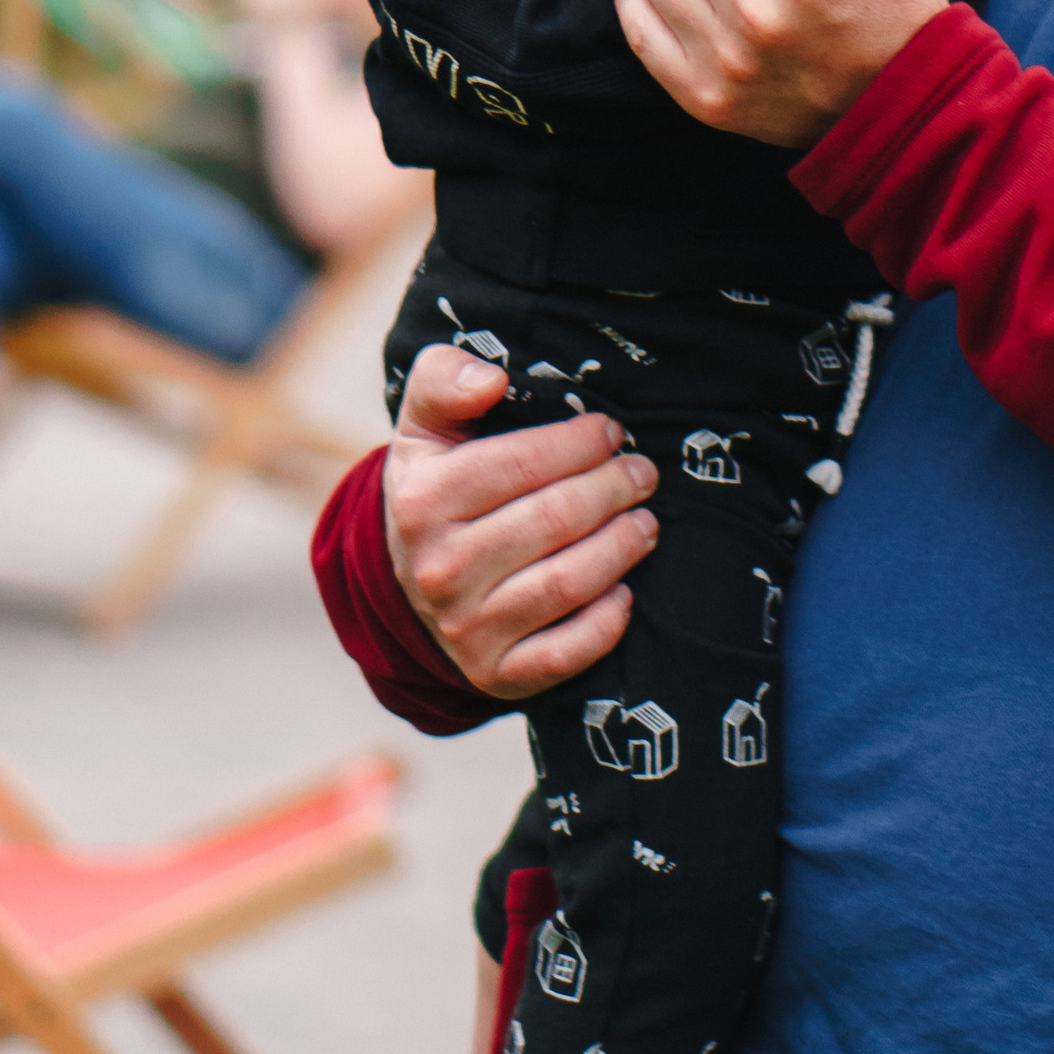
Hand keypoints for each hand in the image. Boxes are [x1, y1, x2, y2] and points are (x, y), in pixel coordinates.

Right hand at [384, 343, 660, 698]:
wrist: (408, 582)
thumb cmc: (435, 486)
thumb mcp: (424, 427)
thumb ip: (445, 381)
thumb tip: (492, 379)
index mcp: (423, 501)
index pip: (522, 463)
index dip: (579, 443)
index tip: (611, 432)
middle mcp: (439, 569)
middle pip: (554, 520)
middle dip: (612, 489)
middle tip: (642, 474)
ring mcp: (465, 629)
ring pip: (566, 584)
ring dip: (621, 548)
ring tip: (645, 523)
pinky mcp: (493, 674)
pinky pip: (564, 655)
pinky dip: (605, 624)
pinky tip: (625, 592)